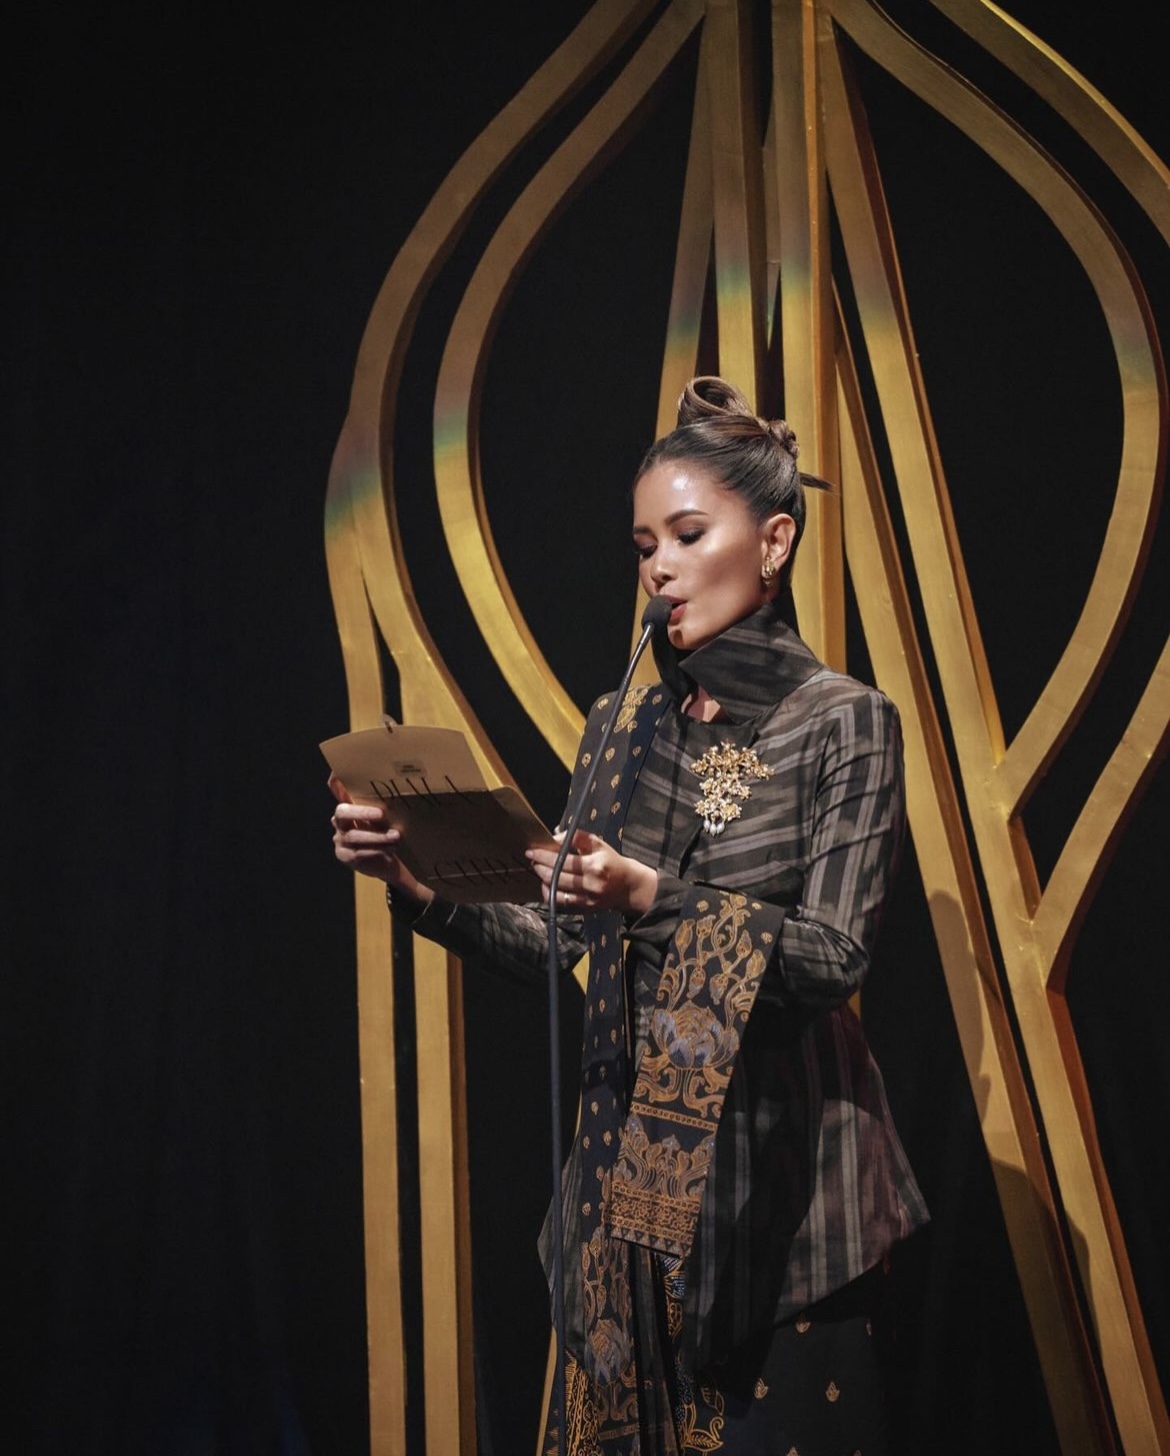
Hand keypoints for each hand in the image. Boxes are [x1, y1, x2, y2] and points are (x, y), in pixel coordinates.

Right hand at [328, 774, 432, 901]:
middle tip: (382, 814)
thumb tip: (401, 784)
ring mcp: (340, 839)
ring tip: (396, 836)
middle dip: (362, 812)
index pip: (336, 789)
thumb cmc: (385, 833)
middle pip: (342, 812)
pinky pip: (358, 852)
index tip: (338, 773)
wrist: (385, 862)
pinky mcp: (344, 856)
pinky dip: (376, 850)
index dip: (336, 781)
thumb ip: (384, 803)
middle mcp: (339, 821)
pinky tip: (390, 848)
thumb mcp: (386, 817)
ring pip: (353, 836)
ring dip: (377, 836)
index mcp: (348, 806)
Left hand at [526, 830, 657, 915]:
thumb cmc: (612, 862)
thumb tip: (555, 838)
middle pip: (557, 876)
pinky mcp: (586, 909)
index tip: (532, 851)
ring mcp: (588, 899)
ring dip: (543, 880)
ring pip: (557, 891)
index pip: (563, 860)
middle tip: (533, 860)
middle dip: (540, 867)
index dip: (544, 855)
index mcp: (595, 865)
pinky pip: (562, 903)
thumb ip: (577, 837)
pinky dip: (551, 894)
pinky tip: (547, 885)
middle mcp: (591, 884)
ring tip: (539, 871)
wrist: (629, 886)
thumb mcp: (599, 844)